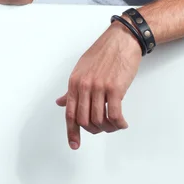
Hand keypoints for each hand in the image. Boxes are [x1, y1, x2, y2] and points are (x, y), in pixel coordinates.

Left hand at [56, 20, 142, 149]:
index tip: (74, 144)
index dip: (72, 132)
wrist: (122, 39)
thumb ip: (71, 89)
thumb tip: (61, 102)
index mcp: (74, 82)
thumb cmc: (104, 52)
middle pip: (84, 120)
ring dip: (108, 128)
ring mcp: (99, 87)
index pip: (69, 113)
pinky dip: (119, 124)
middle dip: (94, 130)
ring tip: (114, 125)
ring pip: (100, 120)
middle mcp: (84, 85)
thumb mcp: (82, 69)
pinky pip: (115, 115)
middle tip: (102, 129)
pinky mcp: (115, 88)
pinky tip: (122, 123)